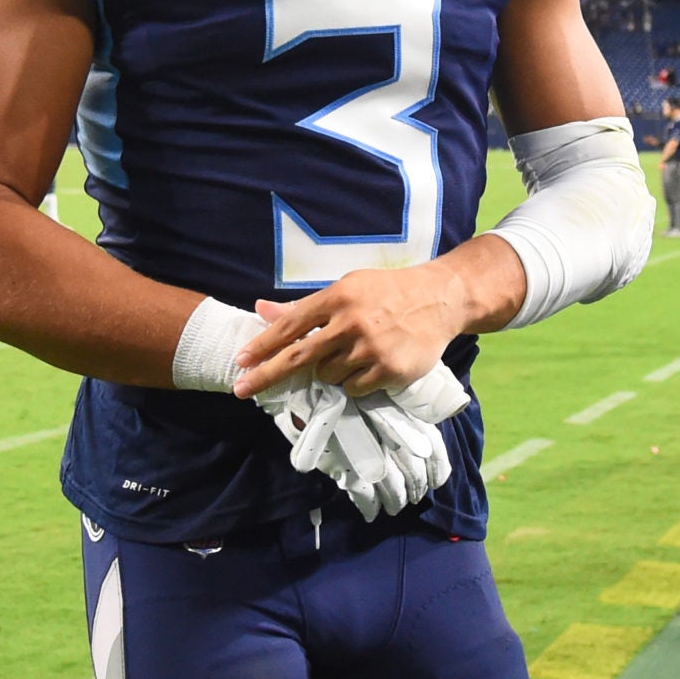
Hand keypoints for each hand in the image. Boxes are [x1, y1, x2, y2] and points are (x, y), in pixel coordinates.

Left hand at [237, 265, 465, 397]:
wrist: (439, 299)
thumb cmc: (386, 292)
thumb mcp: (347, 288)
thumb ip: (304, 306)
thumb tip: (261, 310)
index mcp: (338, 297)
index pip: (291, 325)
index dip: (262, 345)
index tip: (240, 362)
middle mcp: (351, 322)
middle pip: (299, 357)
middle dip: (267, 375)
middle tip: (242, 390)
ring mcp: (370, 348)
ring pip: (328, 376)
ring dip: (330, 372)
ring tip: (353, 354)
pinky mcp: (389, 370)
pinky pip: (353, 388)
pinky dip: (354, 382)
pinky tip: (370, 364)